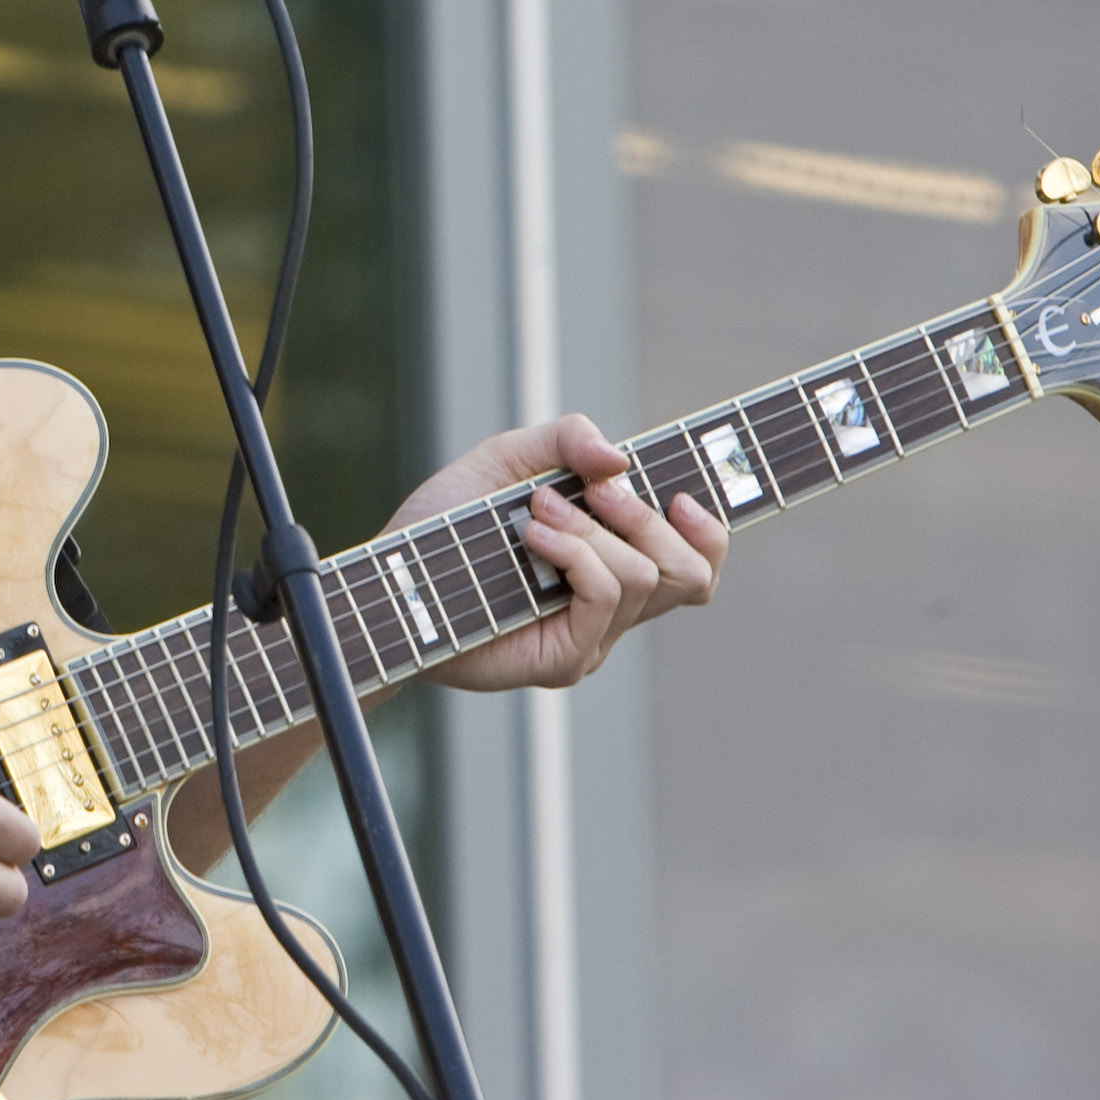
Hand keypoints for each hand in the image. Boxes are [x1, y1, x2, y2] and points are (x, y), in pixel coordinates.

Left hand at [391, 414, 726, 692]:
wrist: (388, 580)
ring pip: (646, 577)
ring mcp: (593, 637)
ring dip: (596, 530)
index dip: (712, 529)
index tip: (683, 494)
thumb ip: (564, 442)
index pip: (698, 559)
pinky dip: (576, 554)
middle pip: (692, 572)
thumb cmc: (445, 525)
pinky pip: (605, 597)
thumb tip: (619, 459)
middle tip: (592, 489)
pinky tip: (531, 536)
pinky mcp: (564, 658)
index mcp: (614, 558)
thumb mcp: (505, 460)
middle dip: (646, 516)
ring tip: (536, 513)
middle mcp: (614, 605)